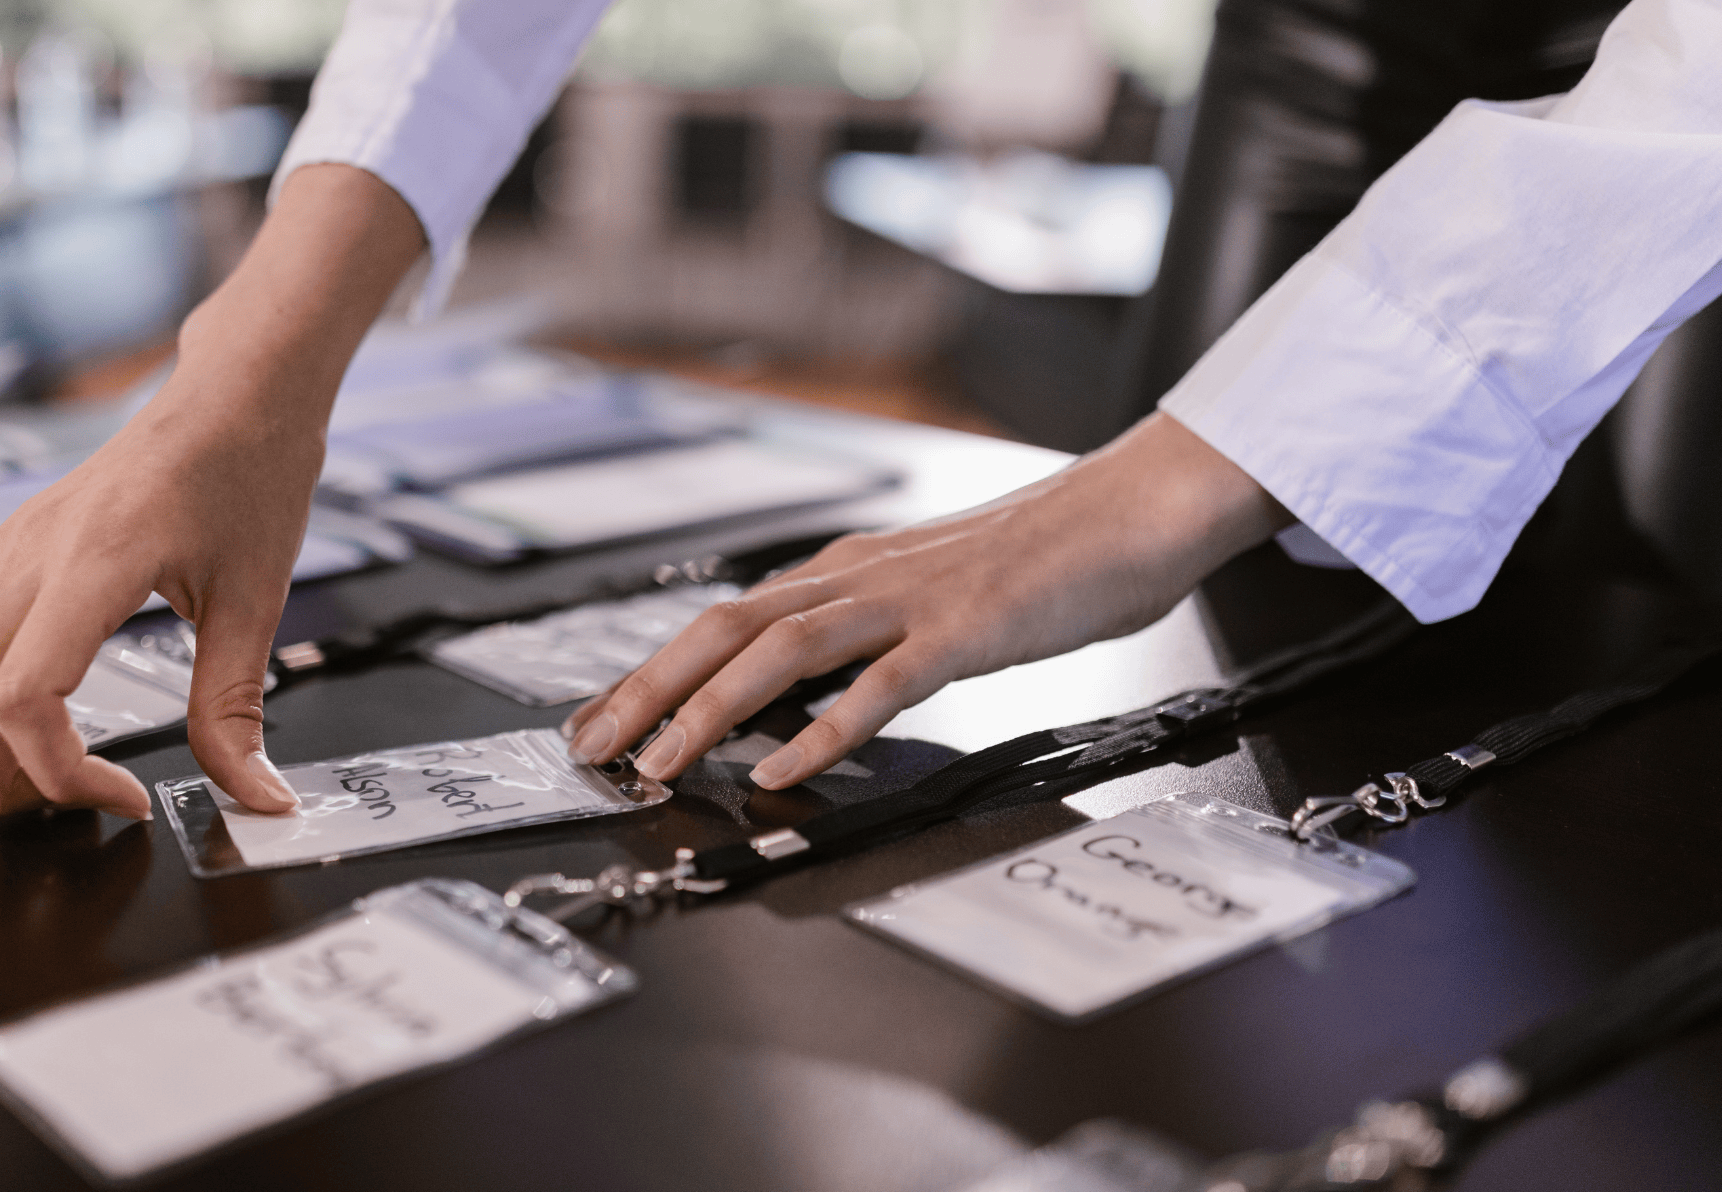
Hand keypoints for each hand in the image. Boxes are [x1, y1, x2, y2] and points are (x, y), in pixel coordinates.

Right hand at [0, 166, 423, 817]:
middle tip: (69, 802)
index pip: (22, 697)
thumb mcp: (258, 602)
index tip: (126, 799)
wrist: (236, 392)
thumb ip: (236, 711)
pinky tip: (22, 713)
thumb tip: (257, 799)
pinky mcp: (5, 549)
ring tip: (36, 768)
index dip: (62, 773)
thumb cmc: (251, 474)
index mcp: (93, 562)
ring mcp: (5, 547)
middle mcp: (28, 553)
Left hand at [562, 413, 1291, 788]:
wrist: (1130, 511)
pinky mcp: (962, 631)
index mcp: (846, 572)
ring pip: (780, 652)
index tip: (601, 718)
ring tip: (662, 764)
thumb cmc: (1040, 561)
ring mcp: (908, 602)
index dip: (651, 670)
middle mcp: (859, 578)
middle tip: (590, 746)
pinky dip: (822, 729)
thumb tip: (798, 692)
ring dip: (709, 710)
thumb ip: (864, 636)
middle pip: (725, 629)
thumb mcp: (928, 594)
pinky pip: (878, 685)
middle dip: (647, 690)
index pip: (724, 620)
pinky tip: (783, 769)